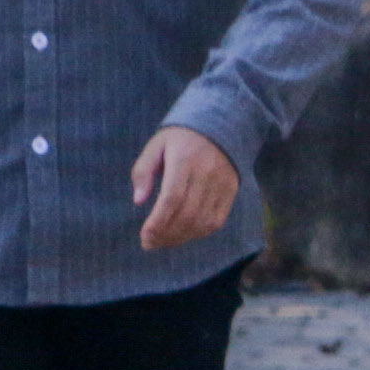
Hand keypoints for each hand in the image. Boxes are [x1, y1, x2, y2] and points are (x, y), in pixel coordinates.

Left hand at [129, 124, 240, 251]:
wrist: (219, 126)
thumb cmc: (180, 139)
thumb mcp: (156, 146)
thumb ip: (143, 171)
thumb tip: (139, 201)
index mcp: (184, 160)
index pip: (172, 199)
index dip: (158, 222)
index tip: (145, 236)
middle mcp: (206, 173)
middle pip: (186, 214)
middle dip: (166, 234)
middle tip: (149, 243)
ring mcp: (221, 184)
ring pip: (201, 222)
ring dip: (181, 237)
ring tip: (163, 241)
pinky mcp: (230, 192)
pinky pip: (216, 221)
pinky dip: (198, 233)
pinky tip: (183, 235)